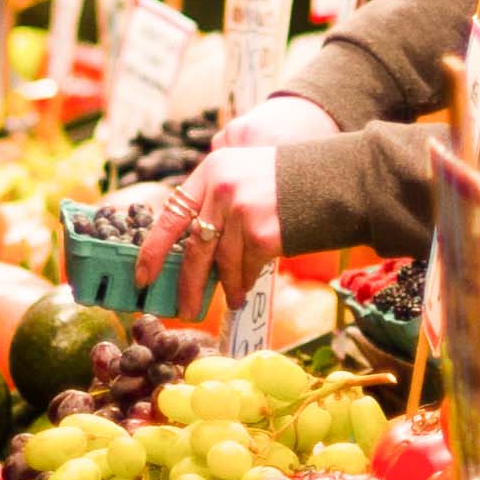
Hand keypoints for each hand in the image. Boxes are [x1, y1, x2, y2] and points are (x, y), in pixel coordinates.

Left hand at [155, 129, 291, 308]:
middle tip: (183, 308)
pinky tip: (247, 287)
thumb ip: (217, 201)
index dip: (153, 249)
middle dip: (187, 284)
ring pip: (222, 263)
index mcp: (211, 171)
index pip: (171, 215)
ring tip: (232, 297)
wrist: (336, 180)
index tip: (143, 275)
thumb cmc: (289, 182)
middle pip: (193, 248)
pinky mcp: (263, 234)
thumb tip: (194, 249)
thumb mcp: (244, 174)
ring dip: (225, 286)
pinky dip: (245, 282)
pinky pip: (246, 269)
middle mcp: (221, 189)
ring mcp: (241, 212)